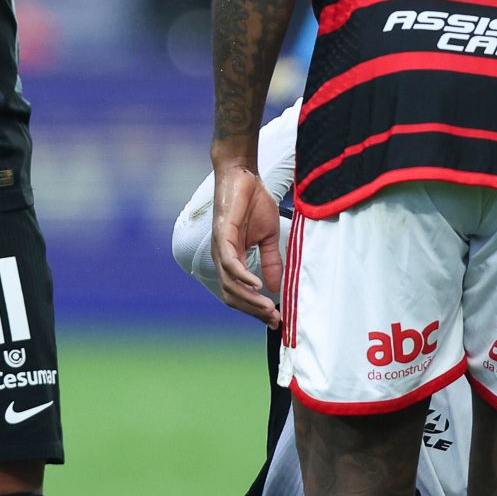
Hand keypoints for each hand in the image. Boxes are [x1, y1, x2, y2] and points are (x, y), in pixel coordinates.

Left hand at [209, 163, 283, 325]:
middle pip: (232, 296)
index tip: (275, 319)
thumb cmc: (253, 202)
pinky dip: (243, 278)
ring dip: (250, 300)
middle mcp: (223, 258)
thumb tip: (275, 287)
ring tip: (268, 307)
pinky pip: (230, 264)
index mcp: (232, 260)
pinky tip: (257, 286)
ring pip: (230, 285)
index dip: (255, 309)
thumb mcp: (268, 237)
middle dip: (253, 310)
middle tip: (273, 319)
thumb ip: (270, 261)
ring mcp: (221, 248)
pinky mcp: (222, 235)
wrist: (243, 175)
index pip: (239, 293)